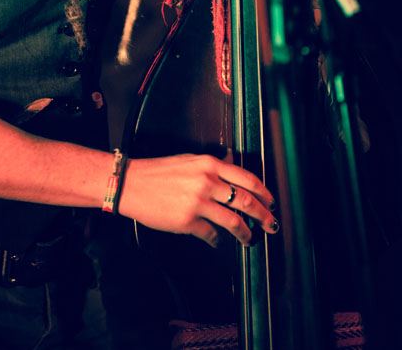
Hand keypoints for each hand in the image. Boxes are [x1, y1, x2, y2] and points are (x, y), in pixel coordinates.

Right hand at [119, 153, 277, 247]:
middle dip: (263, 215)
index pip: (247, 179)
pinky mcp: (187, 222)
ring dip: (245, 233)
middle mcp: (206, 182)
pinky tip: (217, 240)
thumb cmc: (158, 172)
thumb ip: (212, 164)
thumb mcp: (189, 160)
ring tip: (248, 238)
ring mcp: (198, 202)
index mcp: (208, 164)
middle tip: (270, 224)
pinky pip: (211, 235)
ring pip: (233, 221)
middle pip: (246, 201)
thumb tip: (231, 162)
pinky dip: (217, 240)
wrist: (132, 183)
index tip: (270, 203)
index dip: (264, 193)